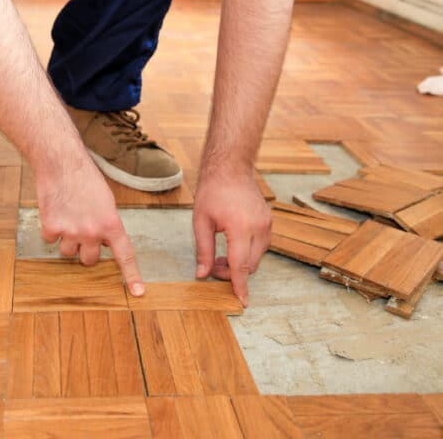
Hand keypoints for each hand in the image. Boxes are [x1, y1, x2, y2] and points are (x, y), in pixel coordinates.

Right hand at [36, 157, 144, 296]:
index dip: (132, 276)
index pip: (125, 255)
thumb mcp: (106, 201)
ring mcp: (71, 231)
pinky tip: (55, 209)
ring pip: (68, 252)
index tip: (138, 293)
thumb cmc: (85, 178)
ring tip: (68, 215)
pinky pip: (51, 240)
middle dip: (85, 249)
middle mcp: (92, 232)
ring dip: (67, 240)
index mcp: (111, 224)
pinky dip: (51, 228)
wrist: (61, 162)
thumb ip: (107, 224)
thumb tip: (104, 243)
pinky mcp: (52, 227)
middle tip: (82, 229)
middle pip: (89, 260)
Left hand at [193, 163, 270, 306]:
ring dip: (239, 262)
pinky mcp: (268, 221)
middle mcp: (258, 228)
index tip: (242, 302)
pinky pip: (261, 246)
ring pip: (257, 257)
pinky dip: (247, 251)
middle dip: (232, 273)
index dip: (240, 286)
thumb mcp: (201, 222)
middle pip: (249, 265)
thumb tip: (201, 275)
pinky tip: (231, 244)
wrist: (230, 168)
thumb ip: (202, 250)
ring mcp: (266, 224)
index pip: (240, 266)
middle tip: (211, 266)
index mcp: (241, 228)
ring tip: (219, 255)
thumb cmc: (212, 191)